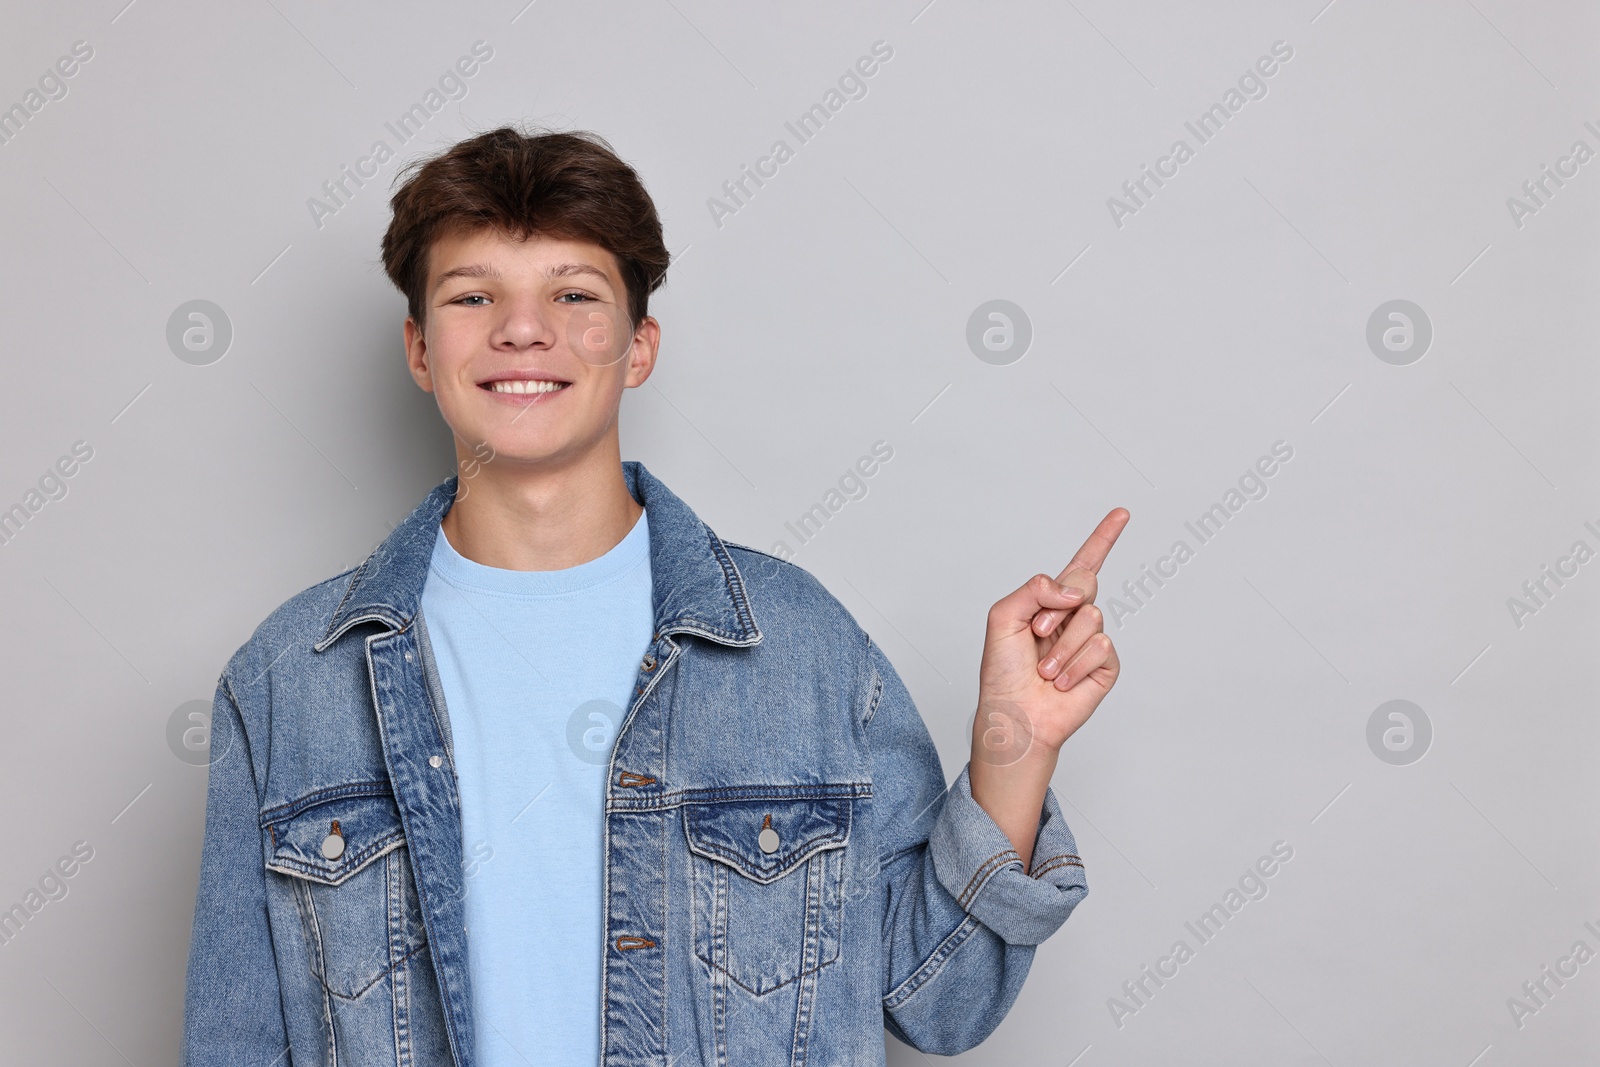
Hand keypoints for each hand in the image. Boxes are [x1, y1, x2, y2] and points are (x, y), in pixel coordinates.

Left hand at [968, 508, 1128, 867]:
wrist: (1015, 715)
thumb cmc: (1003, 671)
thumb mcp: (1003, 617)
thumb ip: (1034, 589)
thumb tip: (1074, 591)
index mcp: (1051, 601)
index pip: (1083, 563)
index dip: (1103, 537)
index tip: (1121, 513)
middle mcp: (1075, 616)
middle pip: (1085, 581)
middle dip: (1056, 605)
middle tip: (1037, 633)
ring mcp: (1093, 640)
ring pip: (1091, 617)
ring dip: (1061, 646)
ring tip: (1045, 669)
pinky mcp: (1106, 665)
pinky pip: (1100, 646)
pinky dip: (1075, 665)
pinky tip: (1062, 682)